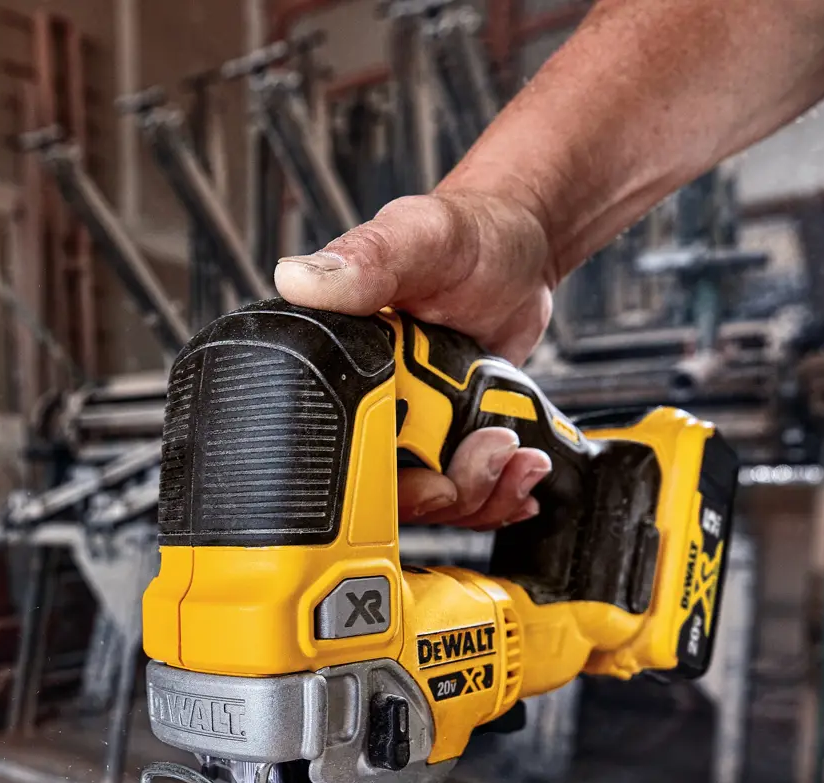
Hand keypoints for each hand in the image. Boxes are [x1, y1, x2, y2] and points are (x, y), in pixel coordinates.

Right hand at [274, 189, 556, 526]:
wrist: (524, 251)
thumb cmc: (469, 235)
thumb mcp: (417, 239)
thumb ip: (366, 259)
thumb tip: (299, 280)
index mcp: (335, 368)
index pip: (331, 457)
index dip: (375, 488)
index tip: (427, 476)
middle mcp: (365, 406)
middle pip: (384, 496)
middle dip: (445, 493)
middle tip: (488, 450)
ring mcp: (410, 429)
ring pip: (428, 506)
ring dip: (480, 496)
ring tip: (513, 450)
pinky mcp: (447, 441)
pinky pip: (461, 497)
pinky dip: (496, 496)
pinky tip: (519, 469)